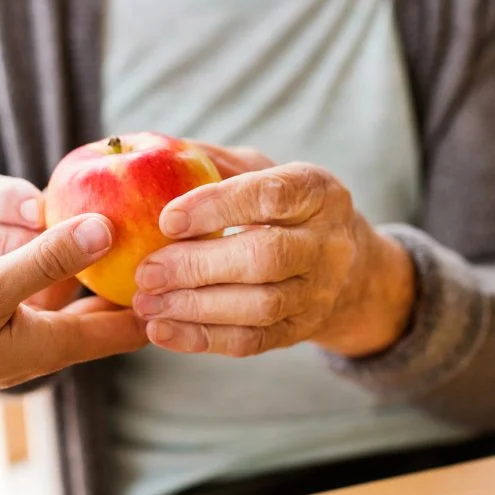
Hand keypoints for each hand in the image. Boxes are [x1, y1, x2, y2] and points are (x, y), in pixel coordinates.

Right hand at [0, 215, 146, 455]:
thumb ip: (47, 259)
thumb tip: (107, 228)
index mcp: (54, 341)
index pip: (126, 325)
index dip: (156, 297)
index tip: (179, 260)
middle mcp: (37, 333)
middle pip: (89, 288)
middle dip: (88, 252)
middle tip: (96, 215)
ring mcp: (7, 318)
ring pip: (41, 267)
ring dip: (21, 243)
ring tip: (5, 233)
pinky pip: (2, 264)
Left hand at [131, 143, 415, 358]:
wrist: (348, 270)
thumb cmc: (285, 210)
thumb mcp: (262, 173)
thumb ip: (215, 162)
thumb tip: (153, 152)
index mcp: (317, 192)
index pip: (270, 196)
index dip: (217, 207)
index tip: (167, 219)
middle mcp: (326, 243)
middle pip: (265, 257)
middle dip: (198, 266)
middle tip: (146, 271)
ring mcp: (317, 293)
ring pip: (258, 306)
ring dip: (194, 307)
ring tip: (146, 303)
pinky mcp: (300, 331)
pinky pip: (250, 342)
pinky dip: (201, 339)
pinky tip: (161, 331)